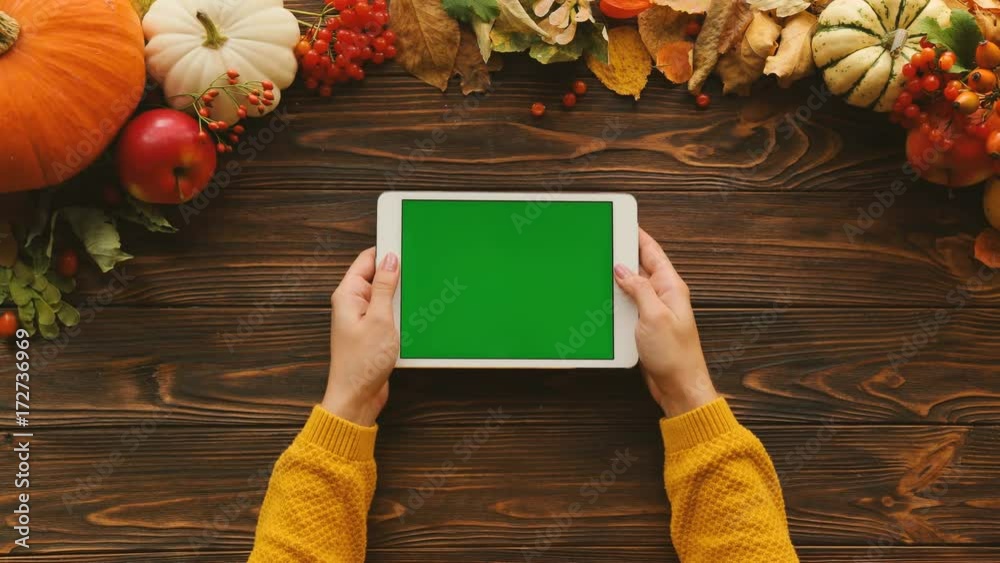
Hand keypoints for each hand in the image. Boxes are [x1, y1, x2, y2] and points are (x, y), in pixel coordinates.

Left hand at [321, 247, 400, 426]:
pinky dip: (401, 315)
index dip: (386, 252)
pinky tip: (411, 322)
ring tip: (411, 308)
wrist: (357, 397)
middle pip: (379, 277)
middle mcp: (353, 304)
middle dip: (398, 278)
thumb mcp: (380, 319)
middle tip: (416, 279)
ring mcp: (363, 319)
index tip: (406, 246)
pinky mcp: (373, 332)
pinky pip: (389, 314)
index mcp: (348, 294)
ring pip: (387, 297)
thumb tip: (391, 259)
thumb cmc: (362, 363)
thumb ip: (386, 287)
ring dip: (401, 300)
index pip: (367, 260)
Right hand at [614, 229, 716, 417]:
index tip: (622, 220)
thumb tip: (622, 269)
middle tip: (602, 240)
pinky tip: (602, 298)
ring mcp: (654, 310)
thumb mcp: (654, 315)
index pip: (652, 252)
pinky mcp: (644, 326)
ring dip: (616, 279)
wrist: (678, 385)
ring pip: (631, 286)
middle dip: (622, 253)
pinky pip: (627, 305)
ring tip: (597, 267)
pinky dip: (615, 300)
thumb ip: (638, 288)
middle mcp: (663, 295)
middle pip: (639, 266)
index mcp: (671, 286)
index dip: (637, 235)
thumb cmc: (674, 354)